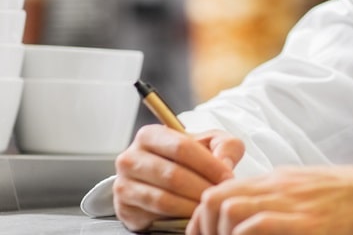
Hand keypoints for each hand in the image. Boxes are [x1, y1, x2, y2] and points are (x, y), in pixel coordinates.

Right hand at [113, 125, 245, 231]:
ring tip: (209, 208)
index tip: (228, 177)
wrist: (163, 182)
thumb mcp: (210, 144)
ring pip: (163, 199)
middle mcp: (130, 158)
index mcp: (149, 135)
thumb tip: (225, 164)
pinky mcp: (124, 208)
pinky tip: (193, 216)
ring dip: (191, 206)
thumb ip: (225, 145)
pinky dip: (178, 218)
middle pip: (172, 175)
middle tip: (219, 196)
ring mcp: (124, 184)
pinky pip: (155, 216)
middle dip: (202, 188)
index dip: (208, 164)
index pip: (181, 147)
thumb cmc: (188, 159)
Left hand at [186, 156, 352, 234]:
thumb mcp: (311, 189)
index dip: (204, 220)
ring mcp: (295, 205)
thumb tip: (249, 220)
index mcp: (279, 181)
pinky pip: (260, 228)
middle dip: (206, 229)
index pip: (221, 192)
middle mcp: (281, 188)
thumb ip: (280, 200)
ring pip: (232, 213)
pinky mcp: (310, 224)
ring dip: (225, 234)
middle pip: (218, 200)